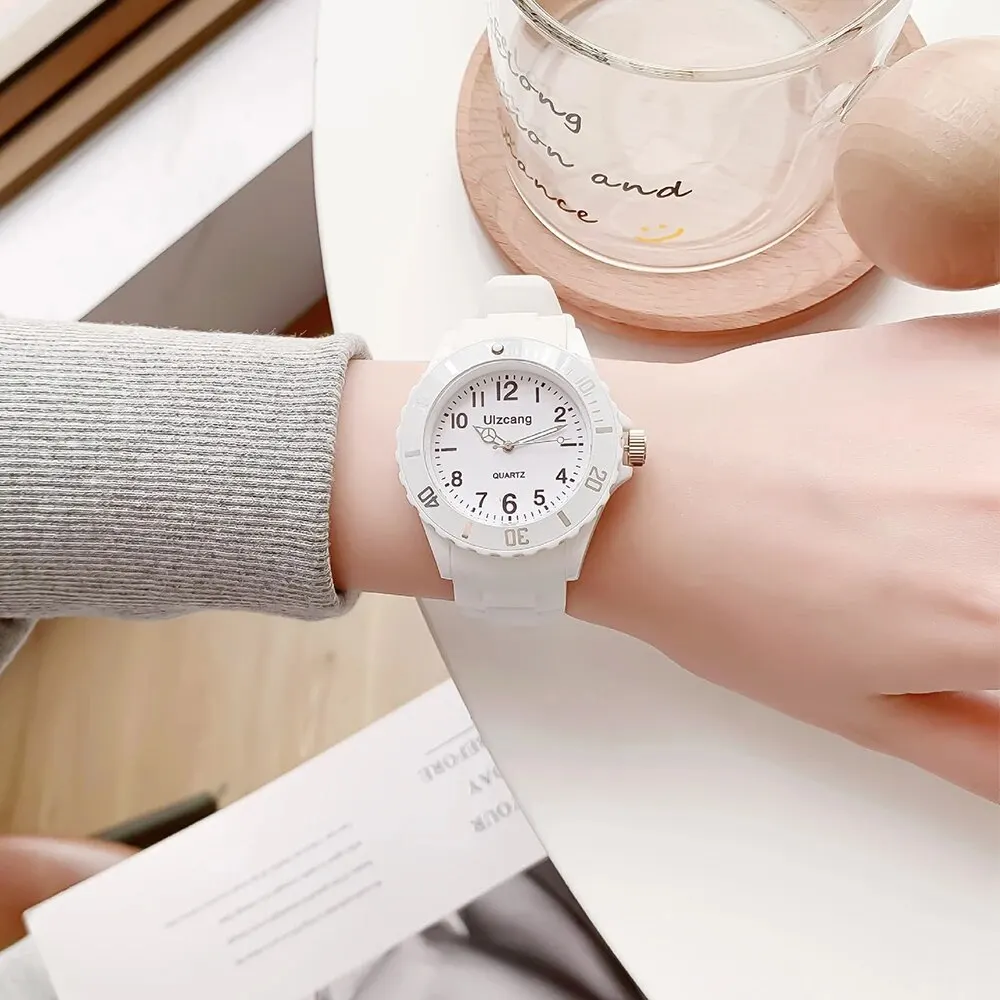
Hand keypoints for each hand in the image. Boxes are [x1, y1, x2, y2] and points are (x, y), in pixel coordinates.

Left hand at [332, 314, 998, 800]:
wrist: (643, 484)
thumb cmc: (721, 594)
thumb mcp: (855, 710)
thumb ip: (979, 751)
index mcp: (992, 613)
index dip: (991, 629)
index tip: (973, 625)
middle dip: (982, 570)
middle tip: (940, 570)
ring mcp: (985, 410)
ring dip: (984, 493)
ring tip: (915, 518)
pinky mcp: (955, 346)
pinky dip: (988, 415)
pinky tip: (943, 449)